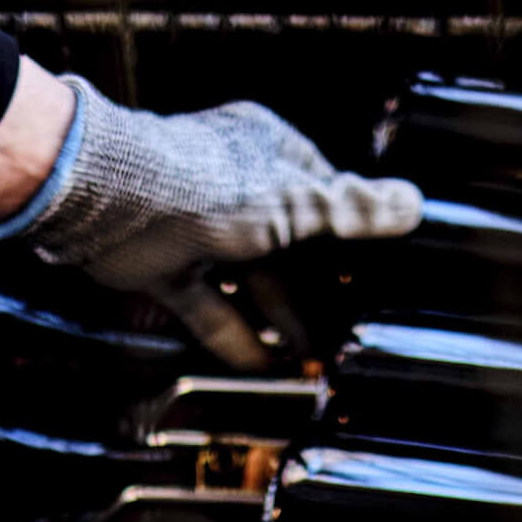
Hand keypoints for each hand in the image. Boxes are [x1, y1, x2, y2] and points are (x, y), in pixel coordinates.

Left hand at [24, 78, 421, 367]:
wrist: (106, 200)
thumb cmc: (206, 186)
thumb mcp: (293, 202)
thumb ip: (352, 211)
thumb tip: (415, 205)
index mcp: (268, 152)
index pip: (321, 193)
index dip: (348, 235)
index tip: (373, 277)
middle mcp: (233, 186)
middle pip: (287, 245)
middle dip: (315, 292)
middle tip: (346, 334)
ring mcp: (196, 229)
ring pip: (248, 280)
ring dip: (278, 321)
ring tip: (311, 362)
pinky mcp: (164, 268)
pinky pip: (208, 306)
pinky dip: (233, 337)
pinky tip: (261, 370)